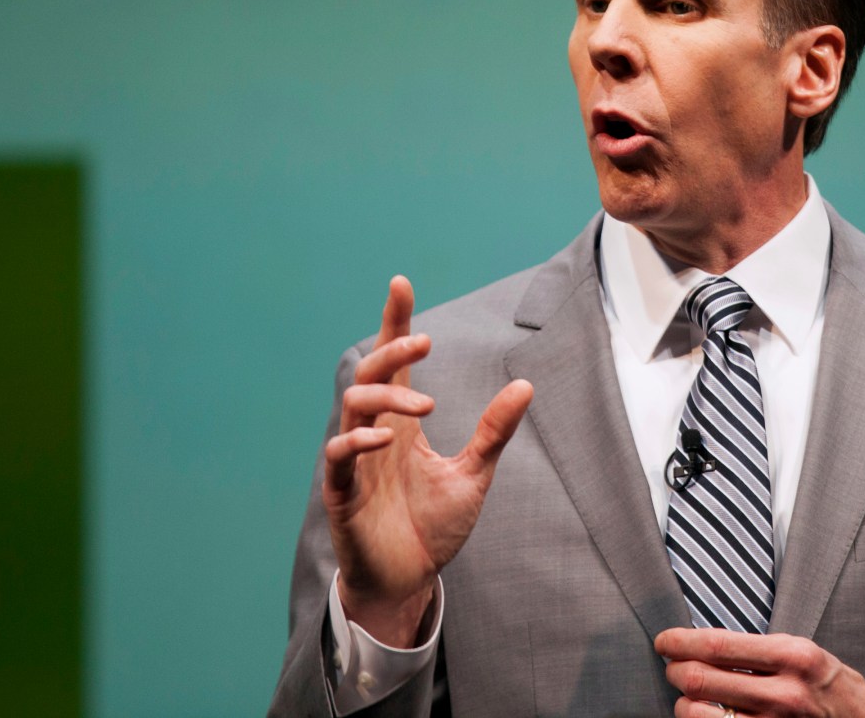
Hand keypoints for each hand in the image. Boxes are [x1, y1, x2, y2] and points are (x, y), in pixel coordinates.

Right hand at [322, 275, 533, 646]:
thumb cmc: (433, 526)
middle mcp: (375, 433)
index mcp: (401, 423)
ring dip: (385, 394)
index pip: (395, 363)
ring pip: (352, 405)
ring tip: (424, 405)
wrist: (410, 581)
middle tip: (424, 340)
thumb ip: (493, 431)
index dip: (396, 322)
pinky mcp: (342, 493)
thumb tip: (525, 384)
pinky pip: (338, 456)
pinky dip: (357, 441)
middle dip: (392, 349)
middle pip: (371, 372)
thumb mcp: (474, 474)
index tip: (402, 282)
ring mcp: (355, 461)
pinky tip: (384, 437)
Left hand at [656, 628, 864, 717]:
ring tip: (689, 696)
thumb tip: (702, 643)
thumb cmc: (827, 684)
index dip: (681, 642)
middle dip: (675, 671)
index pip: (718, 645)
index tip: (665, 641)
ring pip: (699, 715)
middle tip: (673, 666)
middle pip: (701, 680)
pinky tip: (706, 715)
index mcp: (792, 656)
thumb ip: (757, 648)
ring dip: (683, 704)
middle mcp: (784, 693)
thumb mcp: (801, 651)